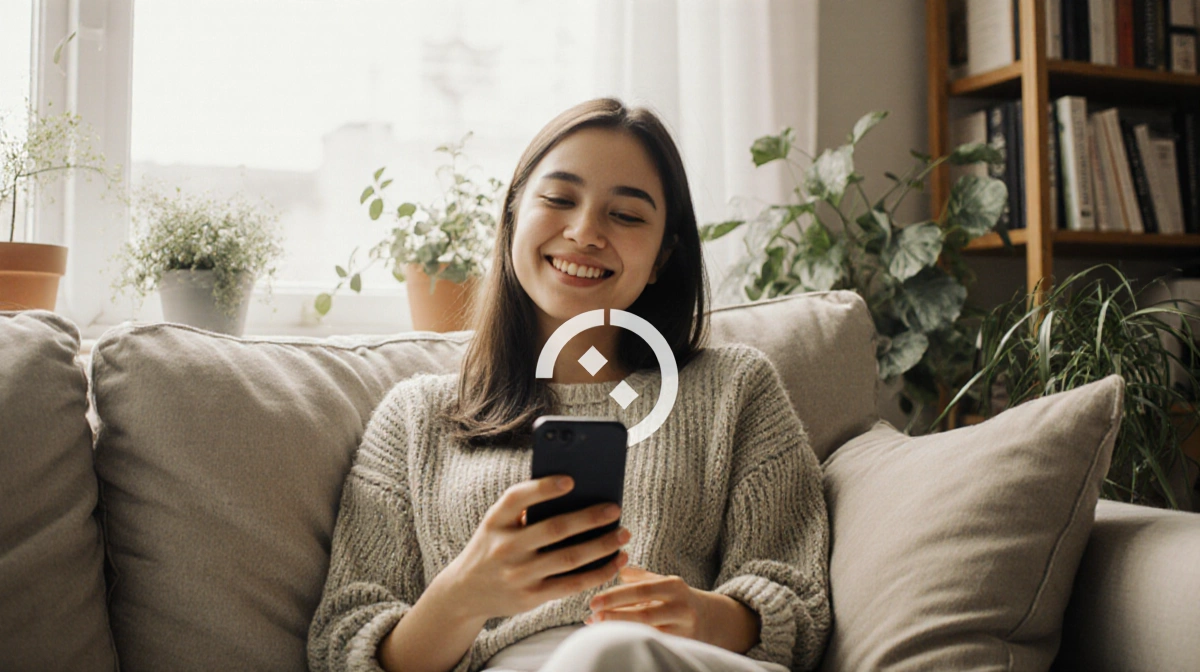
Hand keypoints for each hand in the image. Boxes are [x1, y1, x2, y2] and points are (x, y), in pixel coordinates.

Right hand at [429, 476, 630, 622]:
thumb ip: (526, 511)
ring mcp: (518, 574)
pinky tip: (616, 561)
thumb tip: (579, 494)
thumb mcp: (497, 524)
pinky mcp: (531, 597)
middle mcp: (505, 547)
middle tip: (615, 508)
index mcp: (495, 521)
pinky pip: (571, 584)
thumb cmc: (494, 546)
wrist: (465, 591)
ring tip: (623, 534)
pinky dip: (598, 572)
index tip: (571, 480)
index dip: (543, 488)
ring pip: (569, 558)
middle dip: (589, 518)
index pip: (517, 498)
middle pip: (553, 529)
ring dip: (602, 545)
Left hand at [587, 566, 760, 652]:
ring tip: (598, 629)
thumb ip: (639, 576)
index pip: (641, 591)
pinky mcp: (682, 647)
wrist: (711, 620)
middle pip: (644, 615)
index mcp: (674, 586)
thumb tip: (616, 568)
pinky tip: (616, 640)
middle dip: (615, 617)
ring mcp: (683, 630)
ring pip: (648, 633)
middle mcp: (681, 608)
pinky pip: (655, 645)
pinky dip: (633, 641)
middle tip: (592, 617)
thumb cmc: (677, 598)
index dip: (616, 597)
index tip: (593, 601)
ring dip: (621, 631)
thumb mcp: (663, 582)